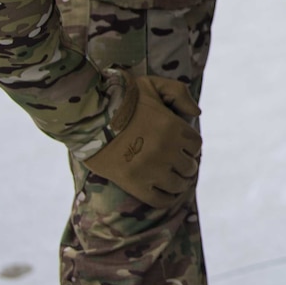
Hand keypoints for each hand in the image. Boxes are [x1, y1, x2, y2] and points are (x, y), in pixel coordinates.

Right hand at [82, 75, 201, 207]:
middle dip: (186, 164)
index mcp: (173, 127)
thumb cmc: (121, 99)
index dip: (190, 146)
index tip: (182, 148)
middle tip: (178, 164)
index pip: (195, 145)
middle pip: (189, 166)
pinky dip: (167, 199)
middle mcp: (167, 150)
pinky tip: (165, 194)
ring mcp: (152, 169)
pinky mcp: (135, 184)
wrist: (89, 117)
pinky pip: (160, 200)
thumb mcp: (152, 84)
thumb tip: (196, 112)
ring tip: (173, 178)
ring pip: (178, 184)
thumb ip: (178, 93)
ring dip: (179, 182)